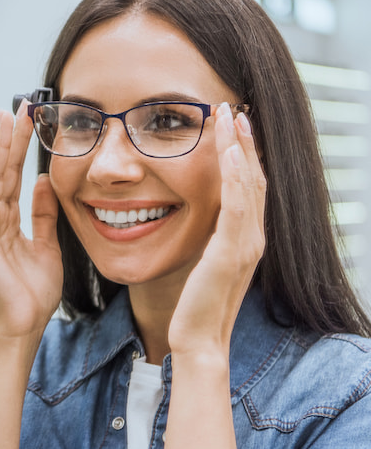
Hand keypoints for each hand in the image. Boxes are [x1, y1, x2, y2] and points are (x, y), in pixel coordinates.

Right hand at [0, 102, 62, 343]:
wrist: (24, 327)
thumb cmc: (33, 293)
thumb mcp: (46, 245)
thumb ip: (43, 214)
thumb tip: (46, 181)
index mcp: (5, 223)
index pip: (12, 178)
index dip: (19, 149)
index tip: (28, 119)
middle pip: (0, 173)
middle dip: (8, 139)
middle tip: (16, 106)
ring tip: (5, 118)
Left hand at [168, 103, 265, 356]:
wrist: (198, 340)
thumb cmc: (194, 306)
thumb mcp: (202, 263)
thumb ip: (207, 240)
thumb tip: (196, 218)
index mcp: (245, 238)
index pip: (248, 186)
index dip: (244, 153)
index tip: (233, 125)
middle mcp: (252, 237)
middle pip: (253, 177)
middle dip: (245, 140)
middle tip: (234, 108)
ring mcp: (245, 244)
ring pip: (248, 184)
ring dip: (240, 146)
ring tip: (230, 116)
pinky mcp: (230, 252)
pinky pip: (236, 206)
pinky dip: (234, 176)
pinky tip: (229, 152)